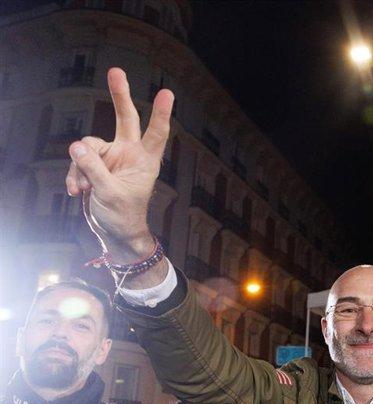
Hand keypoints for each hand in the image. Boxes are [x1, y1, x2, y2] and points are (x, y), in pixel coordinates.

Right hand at [65, 68, 173, 261]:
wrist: (114, 232)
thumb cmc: (123, 215)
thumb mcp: (110, 194)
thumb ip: (94, 170)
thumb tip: (76, 146)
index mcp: (145, 161)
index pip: (156, 134)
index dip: (161, 114)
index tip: (167, 93)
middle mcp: (130, 153)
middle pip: (125, 118)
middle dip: (119, 95)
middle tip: (116, 71)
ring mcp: (112, 157)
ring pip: (88, 147)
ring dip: (80, 168)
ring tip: (83, 189)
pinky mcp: (95, 163)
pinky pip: (78, 160)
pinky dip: (74, 175)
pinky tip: (75, 191)